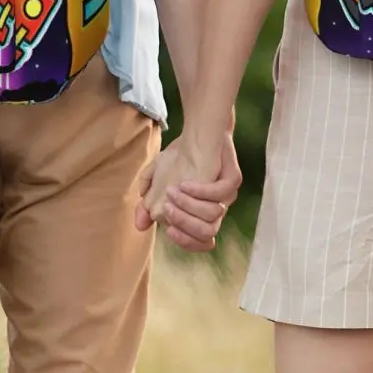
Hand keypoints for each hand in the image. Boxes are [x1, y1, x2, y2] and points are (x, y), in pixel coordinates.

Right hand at [135, 132, 240, 252]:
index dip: (185, 241)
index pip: (200, 241)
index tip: (168, 230)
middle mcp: (216, 208)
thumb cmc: (179, 158)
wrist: (198, 131)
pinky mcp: (233, 179)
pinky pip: (220, 193)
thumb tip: (140, 225)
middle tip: (167, 208)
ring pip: (213, 215)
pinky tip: (184, 183)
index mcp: (202, 214)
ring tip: (172, 191)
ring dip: (189, 206)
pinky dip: (200, 191)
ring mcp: (227, 195)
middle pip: (207, 233)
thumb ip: (148, 202)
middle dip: (184, 224)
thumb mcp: (157, 179)